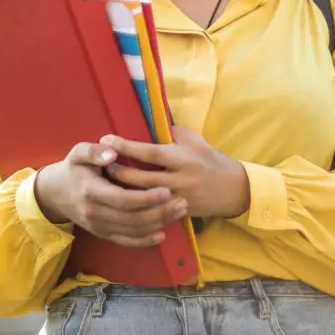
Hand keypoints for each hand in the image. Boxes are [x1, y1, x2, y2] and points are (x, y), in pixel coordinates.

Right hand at [33, 142, 188, 247]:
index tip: (167, 190)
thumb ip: (94, 151)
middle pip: (132, 218)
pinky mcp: (103, 234)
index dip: (146, 198)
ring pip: (133, 231)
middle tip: (182, 202)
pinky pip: (126, 242)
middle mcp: (95, 213)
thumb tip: (112, 153)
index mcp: (91, 191)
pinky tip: (162, 234)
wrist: (55, 193)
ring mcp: (99, 226)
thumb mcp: (78, 153)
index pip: (122, 199)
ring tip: (179, 212)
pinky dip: (145, 241)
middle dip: (159, 212)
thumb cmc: (73, 169)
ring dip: (158, 224)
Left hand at [101, 127, 249, 219]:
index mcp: (183, 158)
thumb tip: (150, 122)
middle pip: (141, 178)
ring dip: (123, 189)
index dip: (127, 146)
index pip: (150, 152)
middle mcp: (179, 179)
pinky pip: (152, 211)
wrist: (233, 190)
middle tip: (101, 163)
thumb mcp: (195, 141)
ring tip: (106, 181)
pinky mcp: (177, 212)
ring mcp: (177, 199)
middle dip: (118, 171)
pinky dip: (135, 205)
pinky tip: (121, 200)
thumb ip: (173, 133)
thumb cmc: (211, 160)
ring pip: (143, 197)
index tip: (107, 139)